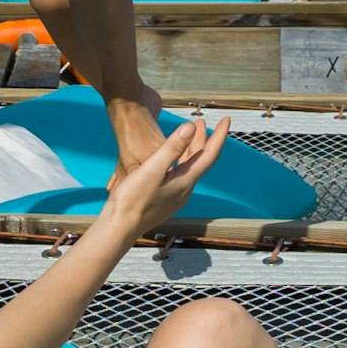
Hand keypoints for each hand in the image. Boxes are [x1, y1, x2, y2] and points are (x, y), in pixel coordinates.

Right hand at [95, 116, 226, 244]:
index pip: (209, 154)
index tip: (226, 120)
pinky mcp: (165, 199)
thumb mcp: (152, 169)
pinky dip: (181, 160)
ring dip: (191, 149)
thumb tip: (190, 128)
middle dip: (203, 139)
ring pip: (189, 167)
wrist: (119, 228)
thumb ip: (172, 148)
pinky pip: (180, 174)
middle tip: (201, 121)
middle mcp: (184, 189)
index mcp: (185, 181)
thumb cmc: (132, 200)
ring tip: (189, 134)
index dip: (219, 135)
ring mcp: (175, 196)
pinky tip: (172, 159)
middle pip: (200, 160)